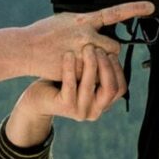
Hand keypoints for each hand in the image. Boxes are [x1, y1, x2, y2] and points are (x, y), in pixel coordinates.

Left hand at [8, 49, 125, 140]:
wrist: (39, 98)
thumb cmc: (64, 83)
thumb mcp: (84, 77)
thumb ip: (99, 69)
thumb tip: (113, 47)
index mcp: (103, 105)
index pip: (120, 88)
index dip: (117, 70)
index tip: (110, 53)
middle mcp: (94, 111)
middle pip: (110, 88)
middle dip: (105, 66)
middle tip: (98, 49)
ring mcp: (80, 111)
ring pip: (90, 85)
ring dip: (90, 64)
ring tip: (86, 48)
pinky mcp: (65, 107)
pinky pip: (70, 85)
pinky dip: (70, 68)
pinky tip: (68, 54)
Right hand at [23, 1, 151, 84]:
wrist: (26, 48)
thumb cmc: (43, 33)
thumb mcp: (65, 20)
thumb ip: (84, 23)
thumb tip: (96, 24)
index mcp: (84, 20)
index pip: (114, 13)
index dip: (134, 9)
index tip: (151, 7)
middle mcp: (86, 35)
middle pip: (114, 47)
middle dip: (109, 54)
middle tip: (96, 55)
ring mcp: (83, 53)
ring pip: (104, 63)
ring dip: (99, 65)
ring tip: (81, 62)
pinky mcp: (78, 69)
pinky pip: (91, 76)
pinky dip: (85, 75)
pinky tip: (72, 69)